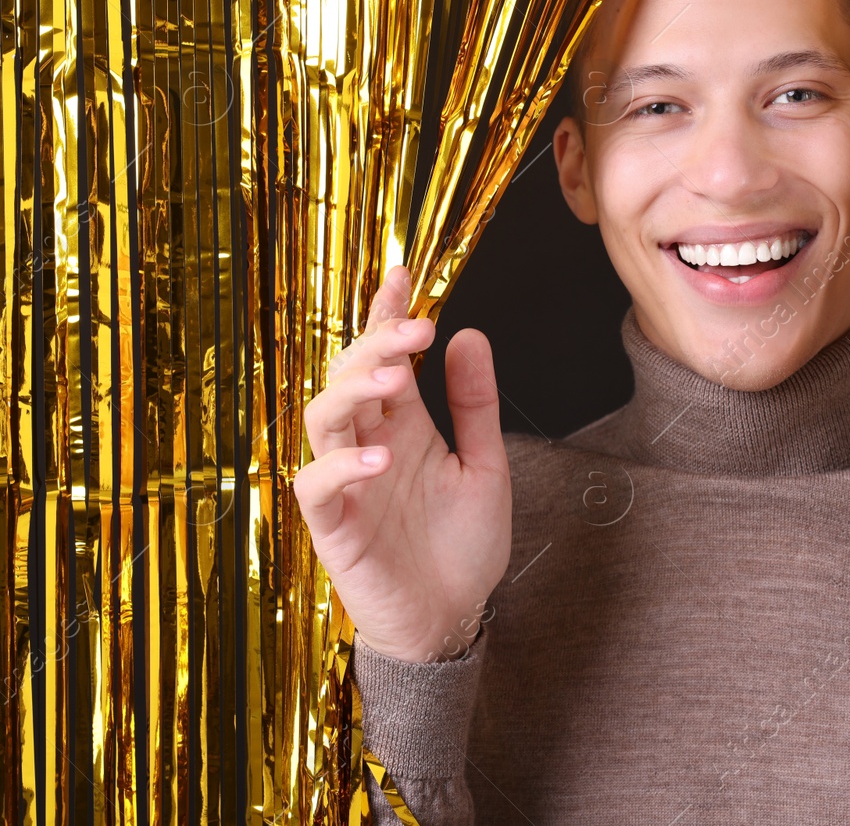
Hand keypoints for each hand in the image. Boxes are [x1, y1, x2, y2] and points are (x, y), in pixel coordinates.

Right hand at [294, 264, 512, 662]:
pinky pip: (318, 486)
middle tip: (417, 328)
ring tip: (396, 378)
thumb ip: (475, 405)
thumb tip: (471, 334)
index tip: (402, 276)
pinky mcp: (333, 527)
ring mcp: (347, 484)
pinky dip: (343, 466)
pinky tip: (380, 456)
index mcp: (404, 428)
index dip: (387, 317)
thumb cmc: (464, 547)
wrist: (453, 620)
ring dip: (354, 391)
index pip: (385, 359)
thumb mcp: (485, 465)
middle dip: (377, 343)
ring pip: (323, 419)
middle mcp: (370, 446)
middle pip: (351, 377)